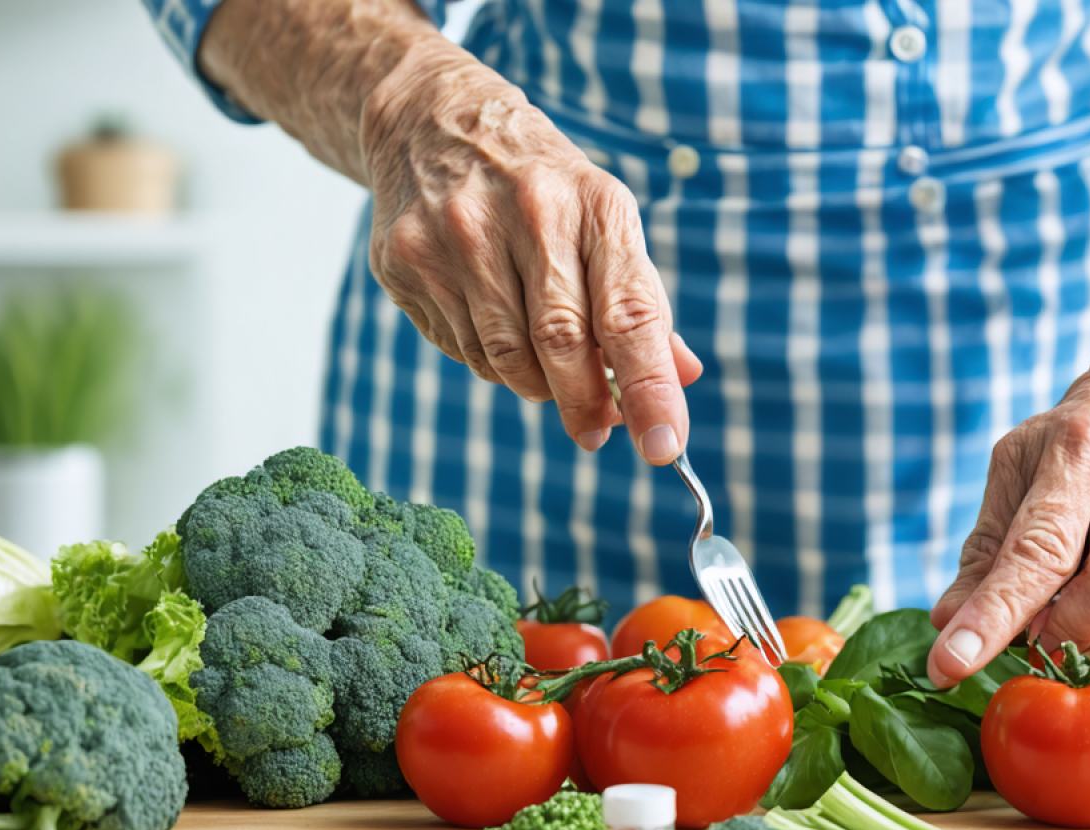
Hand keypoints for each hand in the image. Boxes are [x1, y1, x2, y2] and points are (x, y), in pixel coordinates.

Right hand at [360, 47, 700, 460]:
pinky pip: (461, 349)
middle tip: (596, 432)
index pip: (630, 313)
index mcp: (594, 205)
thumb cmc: (543, 190)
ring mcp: (457, 236)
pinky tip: (496, 329)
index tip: (665, 446)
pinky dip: (490, 363)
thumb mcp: (605, 223)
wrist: (435, 123)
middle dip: (585, 405)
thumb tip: (683, 377)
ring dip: (535, 386)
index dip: (650, 387)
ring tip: (546, 373)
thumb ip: (642, 303)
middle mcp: (527, 214)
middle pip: (562, 345)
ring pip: (505, 360)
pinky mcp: (406, 259)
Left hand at [927, 341, 1089, 686]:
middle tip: (1032, 640)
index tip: (948, 667)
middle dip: (1064, 630)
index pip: (1037, 549)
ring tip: (1071, 624)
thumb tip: (948, 621)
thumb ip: (986, 547)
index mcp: (1078, 450)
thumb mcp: (1017, 466)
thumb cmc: (1075, 436)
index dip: (994, 616)